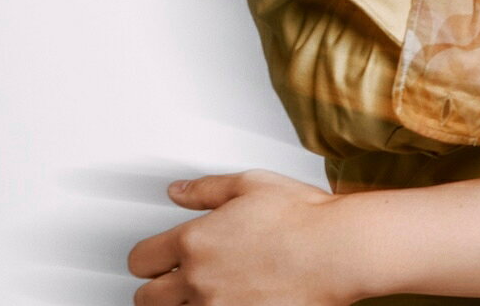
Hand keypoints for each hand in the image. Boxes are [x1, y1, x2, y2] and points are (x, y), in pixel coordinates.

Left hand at [126, 169, 352, 305]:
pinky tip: (229, 301)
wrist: (338, 250)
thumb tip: (177, 191)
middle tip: (178, 281)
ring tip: (208, 293)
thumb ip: (206, 190)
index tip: (158, 259)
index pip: (141, 260)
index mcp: (194, 241)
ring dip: (185, 305)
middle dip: (159, 289)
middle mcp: (198, 280)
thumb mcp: (251, 185)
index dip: (148, 259)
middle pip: (147, 298)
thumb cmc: (303, 217)